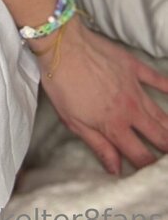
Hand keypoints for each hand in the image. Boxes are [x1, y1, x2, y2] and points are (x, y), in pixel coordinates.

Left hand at [33, 18, 167, 174]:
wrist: (62, 45)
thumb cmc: (62, 84)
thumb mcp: (73, 121)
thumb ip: (98, 145)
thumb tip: (116, 170)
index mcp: (114, 126)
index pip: (139, 154)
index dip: (149, 167)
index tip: (155, 173)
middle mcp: (130, 110)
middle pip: (158, 136)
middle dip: (166, 149)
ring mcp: (134, 87)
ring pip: (160, 113)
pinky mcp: (133, 67)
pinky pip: (156, 79)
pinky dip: (167, 88)